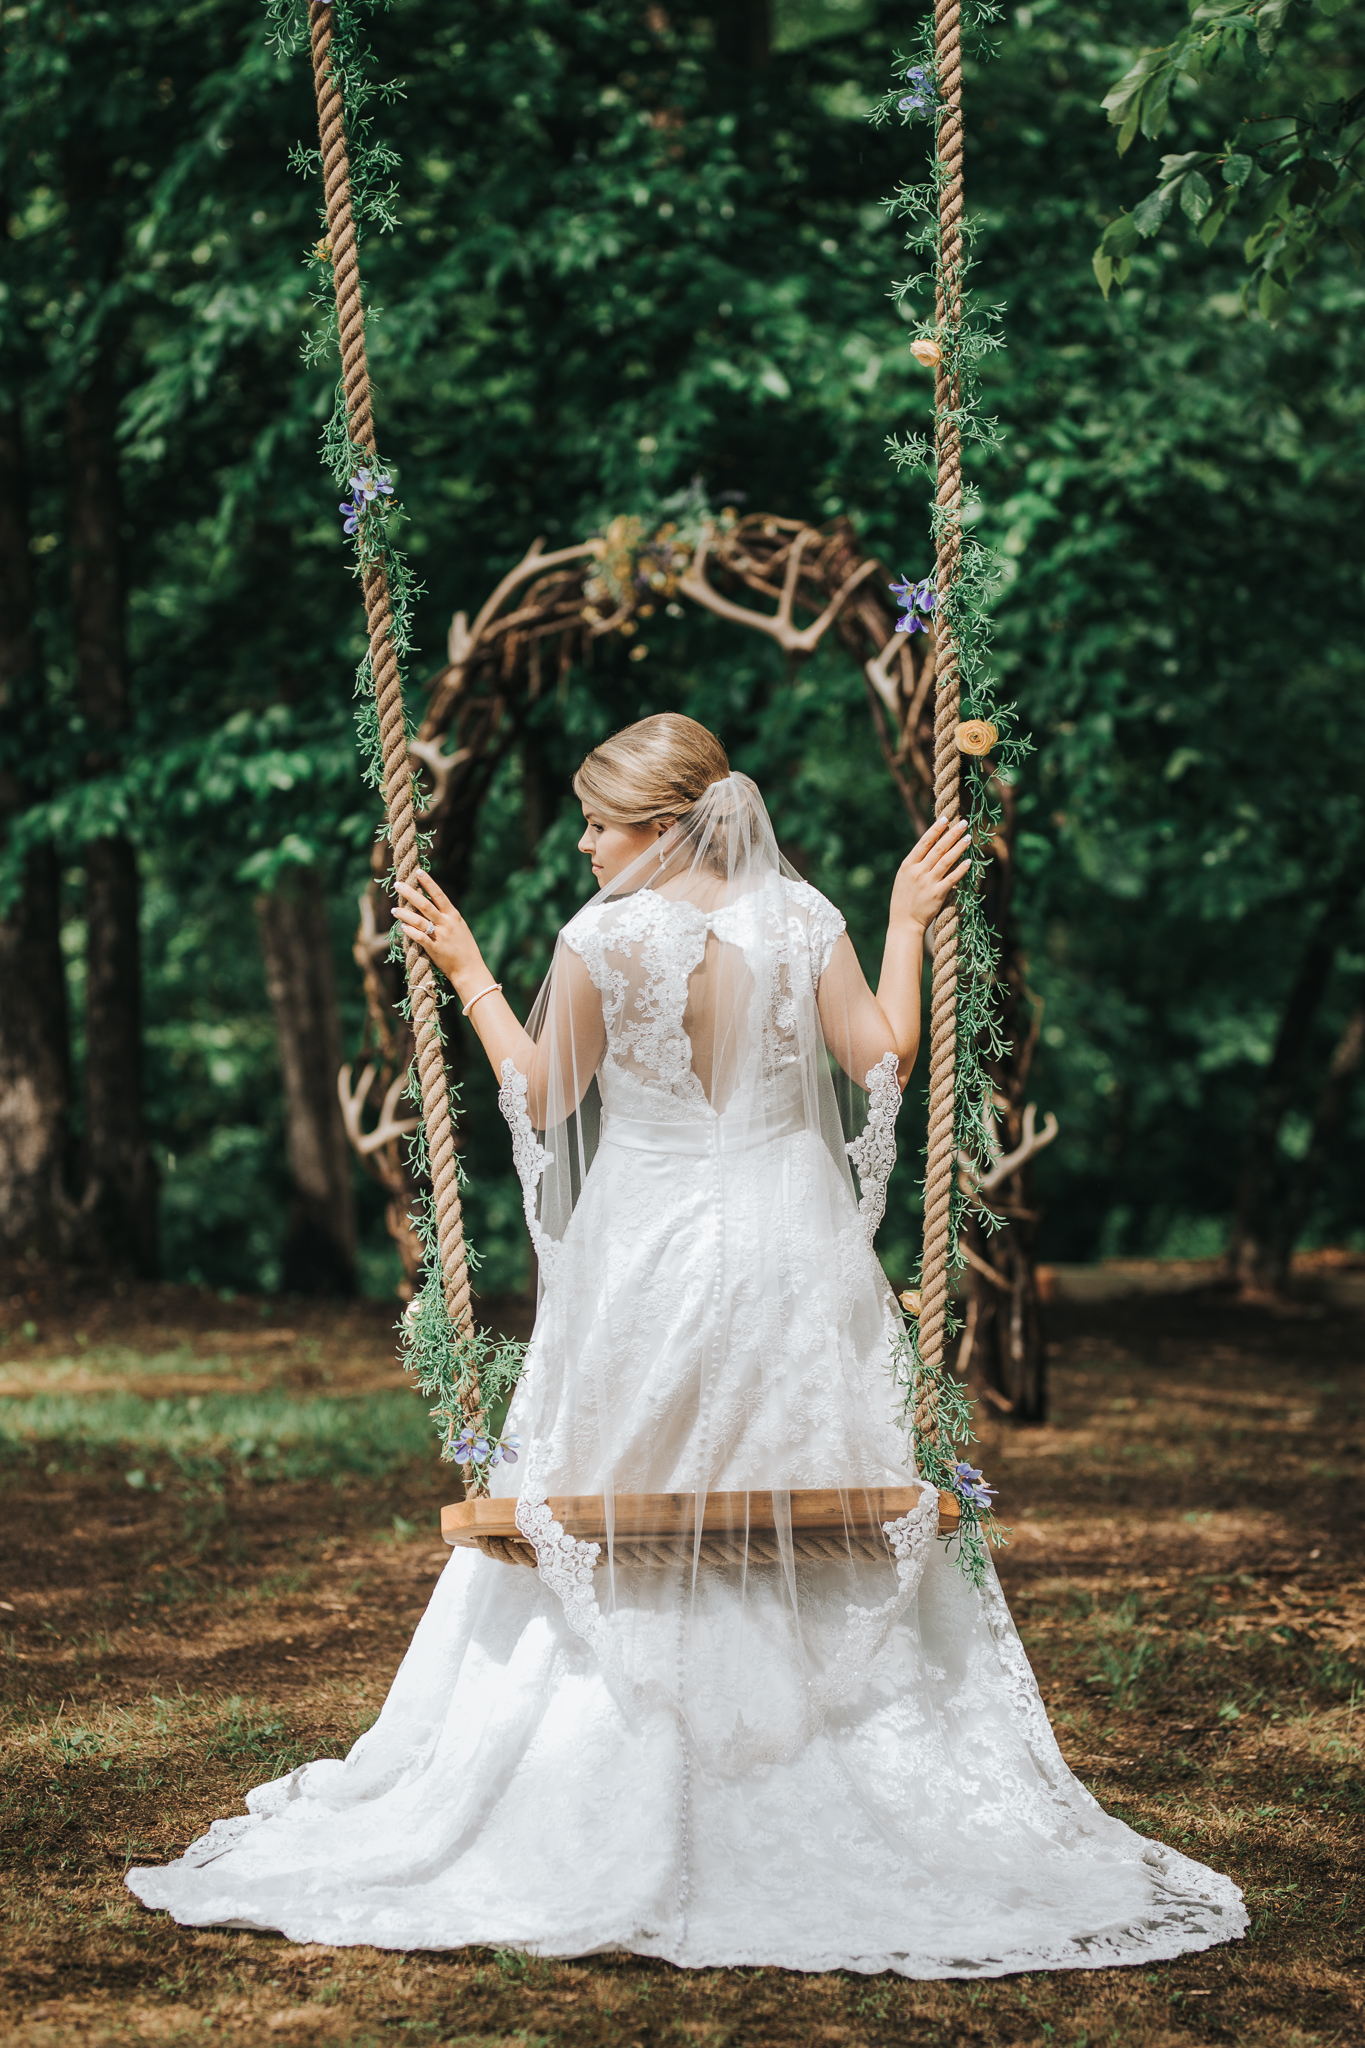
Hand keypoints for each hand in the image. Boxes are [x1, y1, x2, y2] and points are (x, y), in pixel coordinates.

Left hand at [393, 872, 485, 994]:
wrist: (470, 969)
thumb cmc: (465, 949)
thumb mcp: (459, 927)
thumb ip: (447, 917)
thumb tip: (432, 905)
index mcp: (454, 915)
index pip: (439, 895)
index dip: (428, 883)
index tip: (418, 872)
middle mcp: (447, 923)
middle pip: (425, 905)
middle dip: (410, 894)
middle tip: (398, 885)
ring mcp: (440, 936)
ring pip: (419, 921)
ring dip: (405, 914)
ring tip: (394, 909)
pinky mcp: (435, 949)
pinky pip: (420, 938)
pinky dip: (410, 932)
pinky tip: (402, 927)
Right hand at [890, 815, 972, 930]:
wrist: (904, 923)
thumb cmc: (903, 900)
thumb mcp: (903, 878)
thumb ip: (916, 864)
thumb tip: (930, 848)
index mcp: (908, 865)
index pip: (924, 842)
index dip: (936, 829)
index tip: (946, 818)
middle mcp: (918, 872)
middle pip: (938, 848)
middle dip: (952, 834)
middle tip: (963, 822)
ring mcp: (928, 883)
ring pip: (946, 860)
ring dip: (959, 847)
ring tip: (969, 837)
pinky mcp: (937, 894)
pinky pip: (952, 879)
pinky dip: (961, 869)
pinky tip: (969, 861)